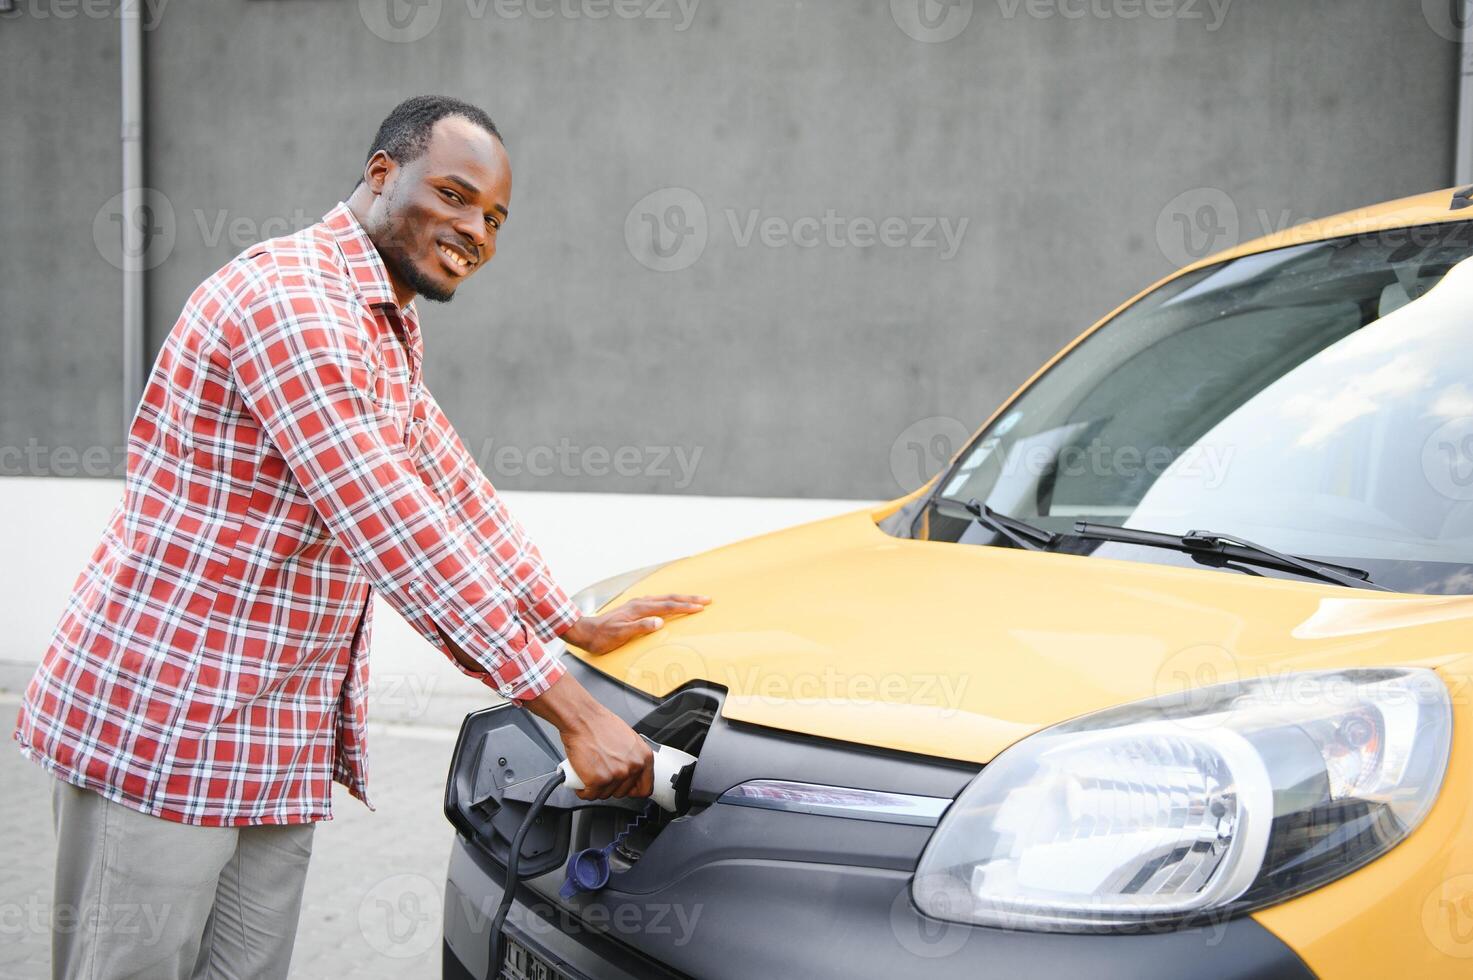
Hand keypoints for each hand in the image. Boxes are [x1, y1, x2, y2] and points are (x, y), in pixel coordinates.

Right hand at [524, 672, 653, 799]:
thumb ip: (634, 757)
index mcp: (644, 757)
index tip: (624, 787)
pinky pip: (589, 795)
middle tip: (601, 773)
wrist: (583, 719)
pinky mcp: (597, 780)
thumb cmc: (601, 725)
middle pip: (622, 793)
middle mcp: (633, 768)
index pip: (645, 788)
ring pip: (604, 795)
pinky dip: (582, 790)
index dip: (632, 790)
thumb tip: (632, 770)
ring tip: (591, 772)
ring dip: (595, 788)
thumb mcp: (629, 740)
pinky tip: (581, 780)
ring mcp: (616, 775)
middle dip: (610, 787)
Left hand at [560, 594, 710, 654]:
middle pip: (669, 598)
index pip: (668, 606)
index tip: (701, 607)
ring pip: (664, 598)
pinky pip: (657, 601)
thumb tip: (660, 622)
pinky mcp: (633, 608)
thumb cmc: (602, 637)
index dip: (686, 607)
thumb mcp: (621, 634)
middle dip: (689, 599)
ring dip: (680, 599)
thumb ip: (641, 627)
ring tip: (694, 600)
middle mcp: (639, 603)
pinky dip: (669, 601)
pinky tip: (669, 602)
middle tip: (706, 599)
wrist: (585, 632)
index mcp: (639, 609)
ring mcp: (636, 604)